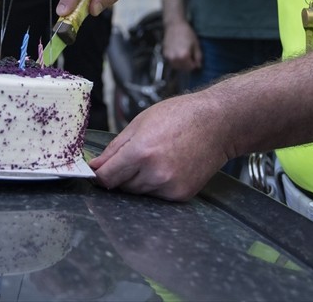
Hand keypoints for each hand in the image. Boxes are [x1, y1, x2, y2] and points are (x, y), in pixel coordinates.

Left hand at [89, 94, 229, 200]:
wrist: (218, 123)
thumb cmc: (181, 116)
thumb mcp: (141, 123)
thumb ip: (114, 149)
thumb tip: (95, 166)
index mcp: (142, 151)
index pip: (106, 177)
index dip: (98, 175)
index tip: (97, 172)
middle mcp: (155, 173)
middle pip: (121, 186)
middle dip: (122, 174)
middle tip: (136, 156)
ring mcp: (170, 186)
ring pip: (138, 192)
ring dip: (139, 180)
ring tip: (156, 157)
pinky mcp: (181, 195)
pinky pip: (156, 196)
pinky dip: (156, 185)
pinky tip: (168, 166)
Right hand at [163, 20, 201, 71]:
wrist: (174, 25)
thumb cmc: (186, 33)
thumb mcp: (196, 44)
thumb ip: (198, 57)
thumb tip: (198, 66)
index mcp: (184, 56)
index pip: (191, 67)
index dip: (195, 64)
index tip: (196, 60)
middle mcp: (175, 58)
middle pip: (183, 69)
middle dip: (188, 65)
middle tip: (191, 58)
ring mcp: (168, 57)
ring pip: (177, 67)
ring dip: (182, 65)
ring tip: (184, 56)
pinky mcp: (165, 54)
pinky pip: (171, 62)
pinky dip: (176, 61)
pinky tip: (178, 54)